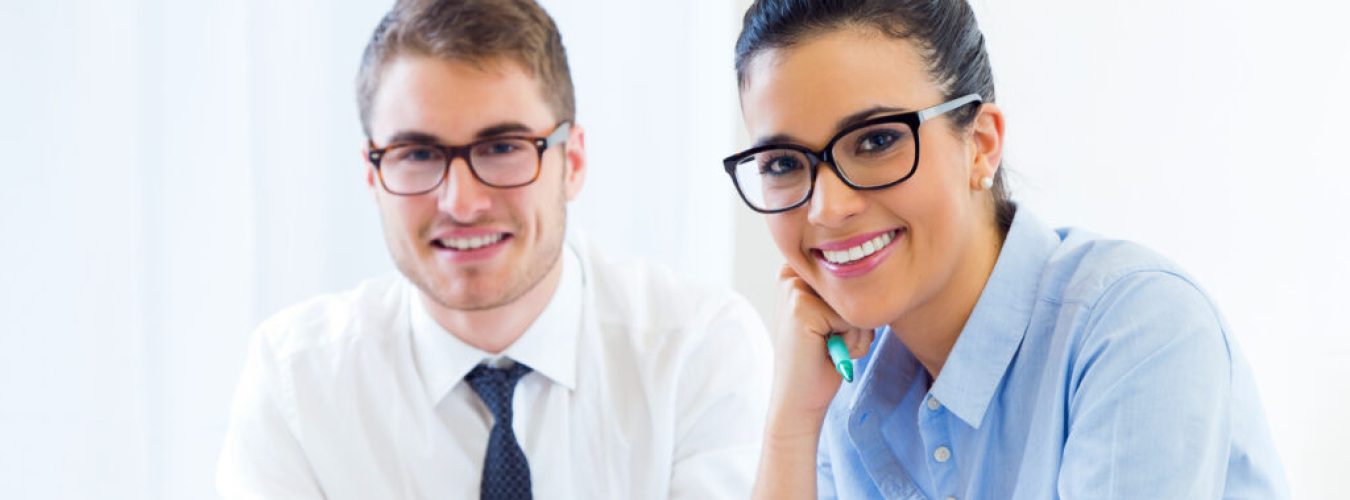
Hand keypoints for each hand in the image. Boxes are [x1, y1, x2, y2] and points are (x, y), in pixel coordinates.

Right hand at [766, 265, 874, 438]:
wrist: (800, 399)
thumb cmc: (821, 359)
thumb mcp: (835, 317)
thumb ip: (847, 293)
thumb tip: (876, 274)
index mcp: (796, 272)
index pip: (853, 275)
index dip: (854, 308)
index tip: (831, 329)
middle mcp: (791, 275)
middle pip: (856, 286)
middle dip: (856, 321)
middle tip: (831, 342)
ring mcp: (793, 289)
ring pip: (856, 303)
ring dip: (857, 333)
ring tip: (831, 348)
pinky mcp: (801, 308)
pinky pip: (853, 319)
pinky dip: (853, 343)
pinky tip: (829, 354)